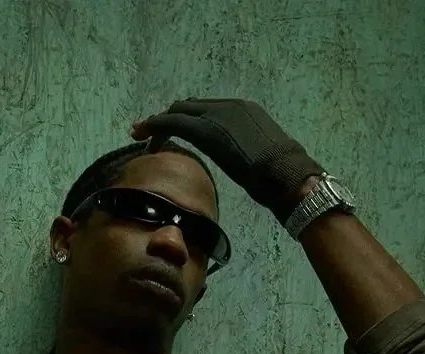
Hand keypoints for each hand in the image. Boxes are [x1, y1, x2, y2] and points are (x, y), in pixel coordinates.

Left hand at [131, 98, 323, 221]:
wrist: (284, 173)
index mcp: (243, 111)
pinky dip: (158, 127)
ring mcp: (217, 114)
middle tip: (147, 132)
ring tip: (140, 133)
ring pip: (178, 112)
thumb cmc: (278, 175)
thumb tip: (243, 167)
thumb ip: (245, 154)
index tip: (173, 131)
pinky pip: (174, 122)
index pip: (206, 109)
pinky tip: (146, 136)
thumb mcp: (259, 158)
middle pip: (188, 106)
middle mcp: (228, 106)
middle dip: (166, 118)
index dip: (186, 119)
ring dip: (158, 123)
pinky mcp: (206, 129)